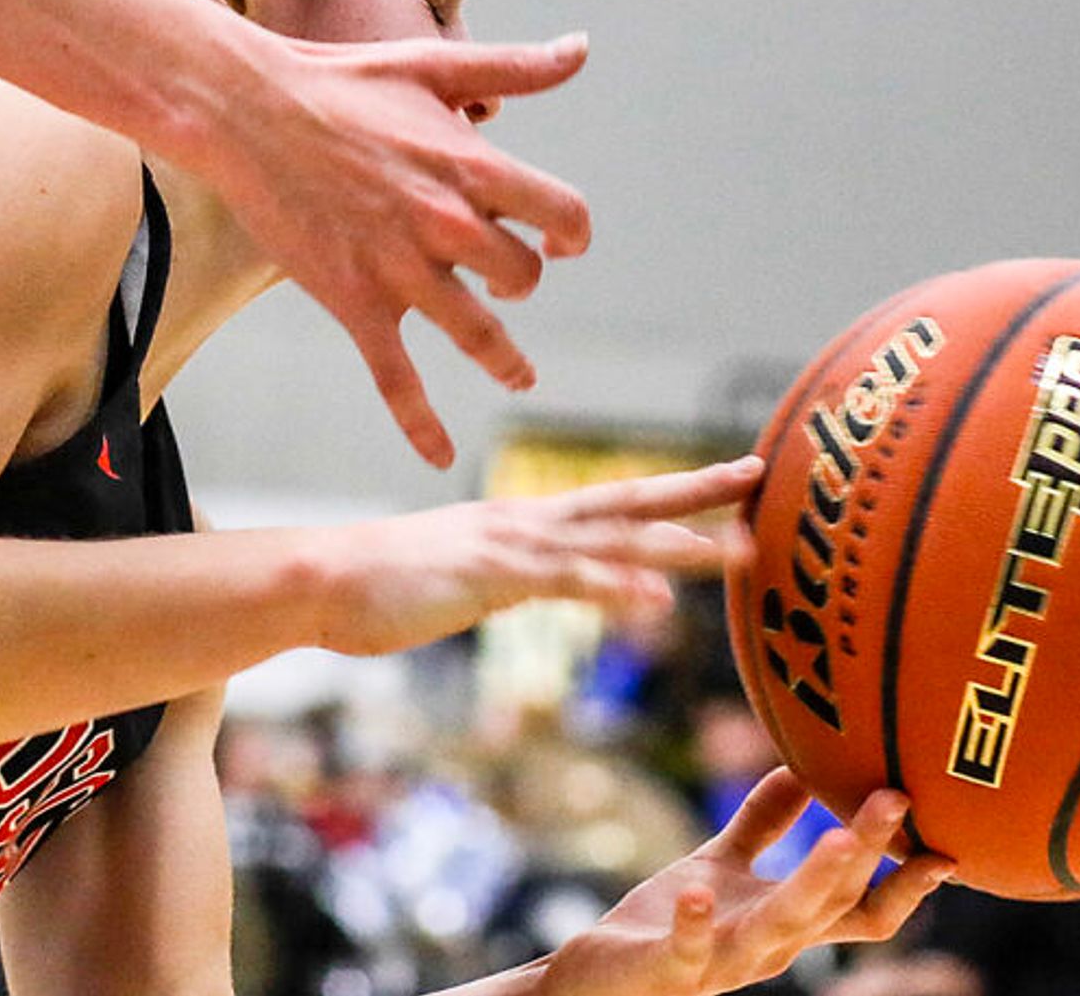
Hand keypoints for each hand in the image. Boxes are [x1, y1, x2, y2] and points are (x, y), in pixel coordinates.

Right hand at [213, 30, 596, 464]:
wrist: (248, 109)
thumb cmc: (341, 80)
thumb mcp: (434, 64)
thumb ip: (516, 67)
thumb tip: (580, 49)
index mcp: (473, 166)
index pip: (564, 215)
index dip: (571, 232)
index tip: (558, 239)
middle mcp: (447, 224)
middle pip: (522, 278)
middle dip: (520, 280)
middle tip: (506, 280)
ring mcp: (401, 269)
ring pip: (479, 334)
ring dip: (507, 360)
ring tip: (519, 373)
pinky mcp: (354, 301)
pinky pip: (396, 379)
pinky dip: (421, 422)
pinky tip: (439, 452)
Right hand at [310, 458, 757, 656]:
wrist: (319, 578)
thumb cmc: (386, 583)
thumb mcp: (468, 579)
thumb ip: (519, 579)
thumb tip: (555, 587)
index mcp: (524, 522)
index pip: (617, 501)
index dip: (679, 491)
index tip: (734, 478)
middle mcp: (527, 522)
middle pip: (629, 501)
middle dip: (697, 491)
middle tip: (759, 474)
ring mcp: (509, 545)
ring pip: (610, 541)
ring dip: (677, 545)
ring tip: (735, 550)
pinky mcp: (489, 575)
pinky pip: (562, 583)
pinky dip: (612, 590)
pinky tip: (654, 605)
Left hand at [541, 778, 944, 995]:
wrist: (601, 973)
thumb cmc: (667, 918)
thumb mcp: (722, 864)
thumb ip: (764, 823)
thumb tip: (804, 767)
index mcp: (787, 923)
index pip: (861, 909)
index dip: (904, 884)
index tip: (949, 846)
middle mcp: (768, 948)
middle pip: (830, 905)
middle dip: (864, 855)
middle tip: (896, 798)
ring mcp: (722, 963)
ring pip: (778, 931)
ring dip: (811, 887)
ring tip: (839, 842)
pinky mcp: (669, 969)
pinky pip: (688, 951)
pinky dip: (696, 926)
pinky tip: (698, 891)